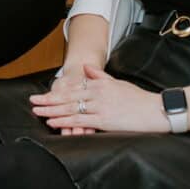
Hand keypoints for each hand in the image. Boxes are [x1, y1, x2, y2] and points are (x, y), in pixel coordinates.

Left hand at [30, 64, 169, 133]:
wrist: (156, 109)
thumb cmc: (139, 98)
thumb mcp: (118, 83)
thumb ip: (100, 76)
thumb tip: (87, 68)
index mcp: (99, 84)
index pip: (72, 89)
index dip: (56, 93)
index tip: (43, 95)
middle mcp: (97, 93)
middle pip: (67, 97)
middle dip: (48, 101)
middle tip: (33, 102)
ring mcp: (100, 106)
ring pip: (70, 108)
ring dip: (52, 111)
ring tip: (38, 111)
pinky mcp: (104, 119)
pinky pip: (80, 120)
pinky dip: (65, 121)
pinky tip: (54, 122)